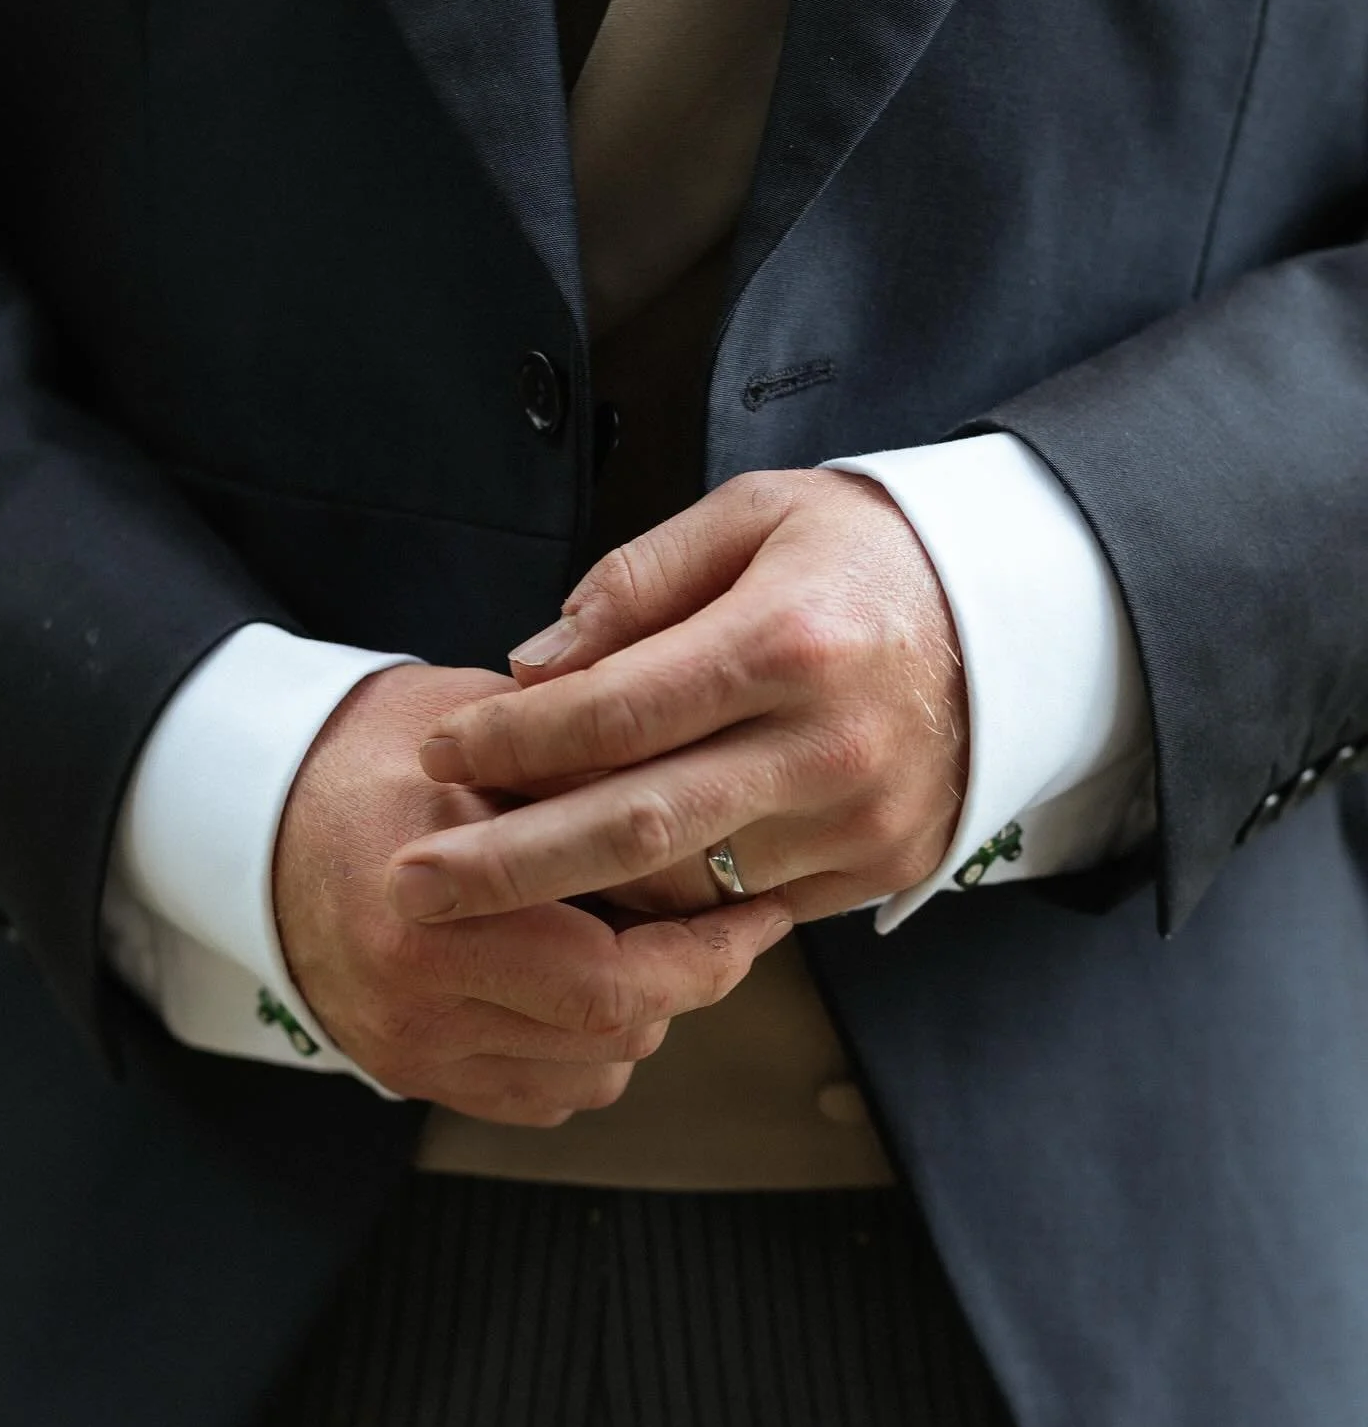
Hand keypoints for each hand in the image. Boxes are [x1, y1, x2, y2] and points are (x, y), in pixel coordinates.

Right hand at [274, 663, 790, 1122]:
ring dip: (641, 1018)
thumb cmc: (370, 756)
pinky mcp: (405, 1071)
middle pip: (612, 1036)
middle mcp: (416, 999)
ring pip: (588, 1074)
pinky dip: (584, 1052)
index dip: (709, 953)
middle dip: (689, 981)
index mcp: (431, 909)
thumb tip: (702, 794)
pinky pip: (537, 1095)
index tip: (760, 909)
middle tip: (729, 924)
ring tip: (648, 941)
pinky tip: (583, 983)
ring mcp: (409, 1047)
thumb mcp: (475, 726)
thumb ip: (579, 765)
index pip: (615, 979)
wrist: (250, 815)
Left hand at [389, 467, 968, 924]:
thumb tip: (533, 667)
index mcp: (788, 641)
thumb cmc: (861, 556)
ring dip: (575, 892)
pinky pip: (743, 908)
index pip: (615, 708)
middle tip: (411, 887)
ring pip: (682, 883)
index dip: (515, 739)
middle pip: (634, 826)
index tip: (442, 750)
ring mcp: (856, 820)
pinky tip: (596, 892)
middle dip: (507, 866)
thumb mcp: (753, 518)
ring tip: (484, 887)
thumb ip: (636, 585)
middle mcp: (825, 745)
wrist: (1015, 619)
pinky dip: (661, 905)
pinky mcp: (874, 868)